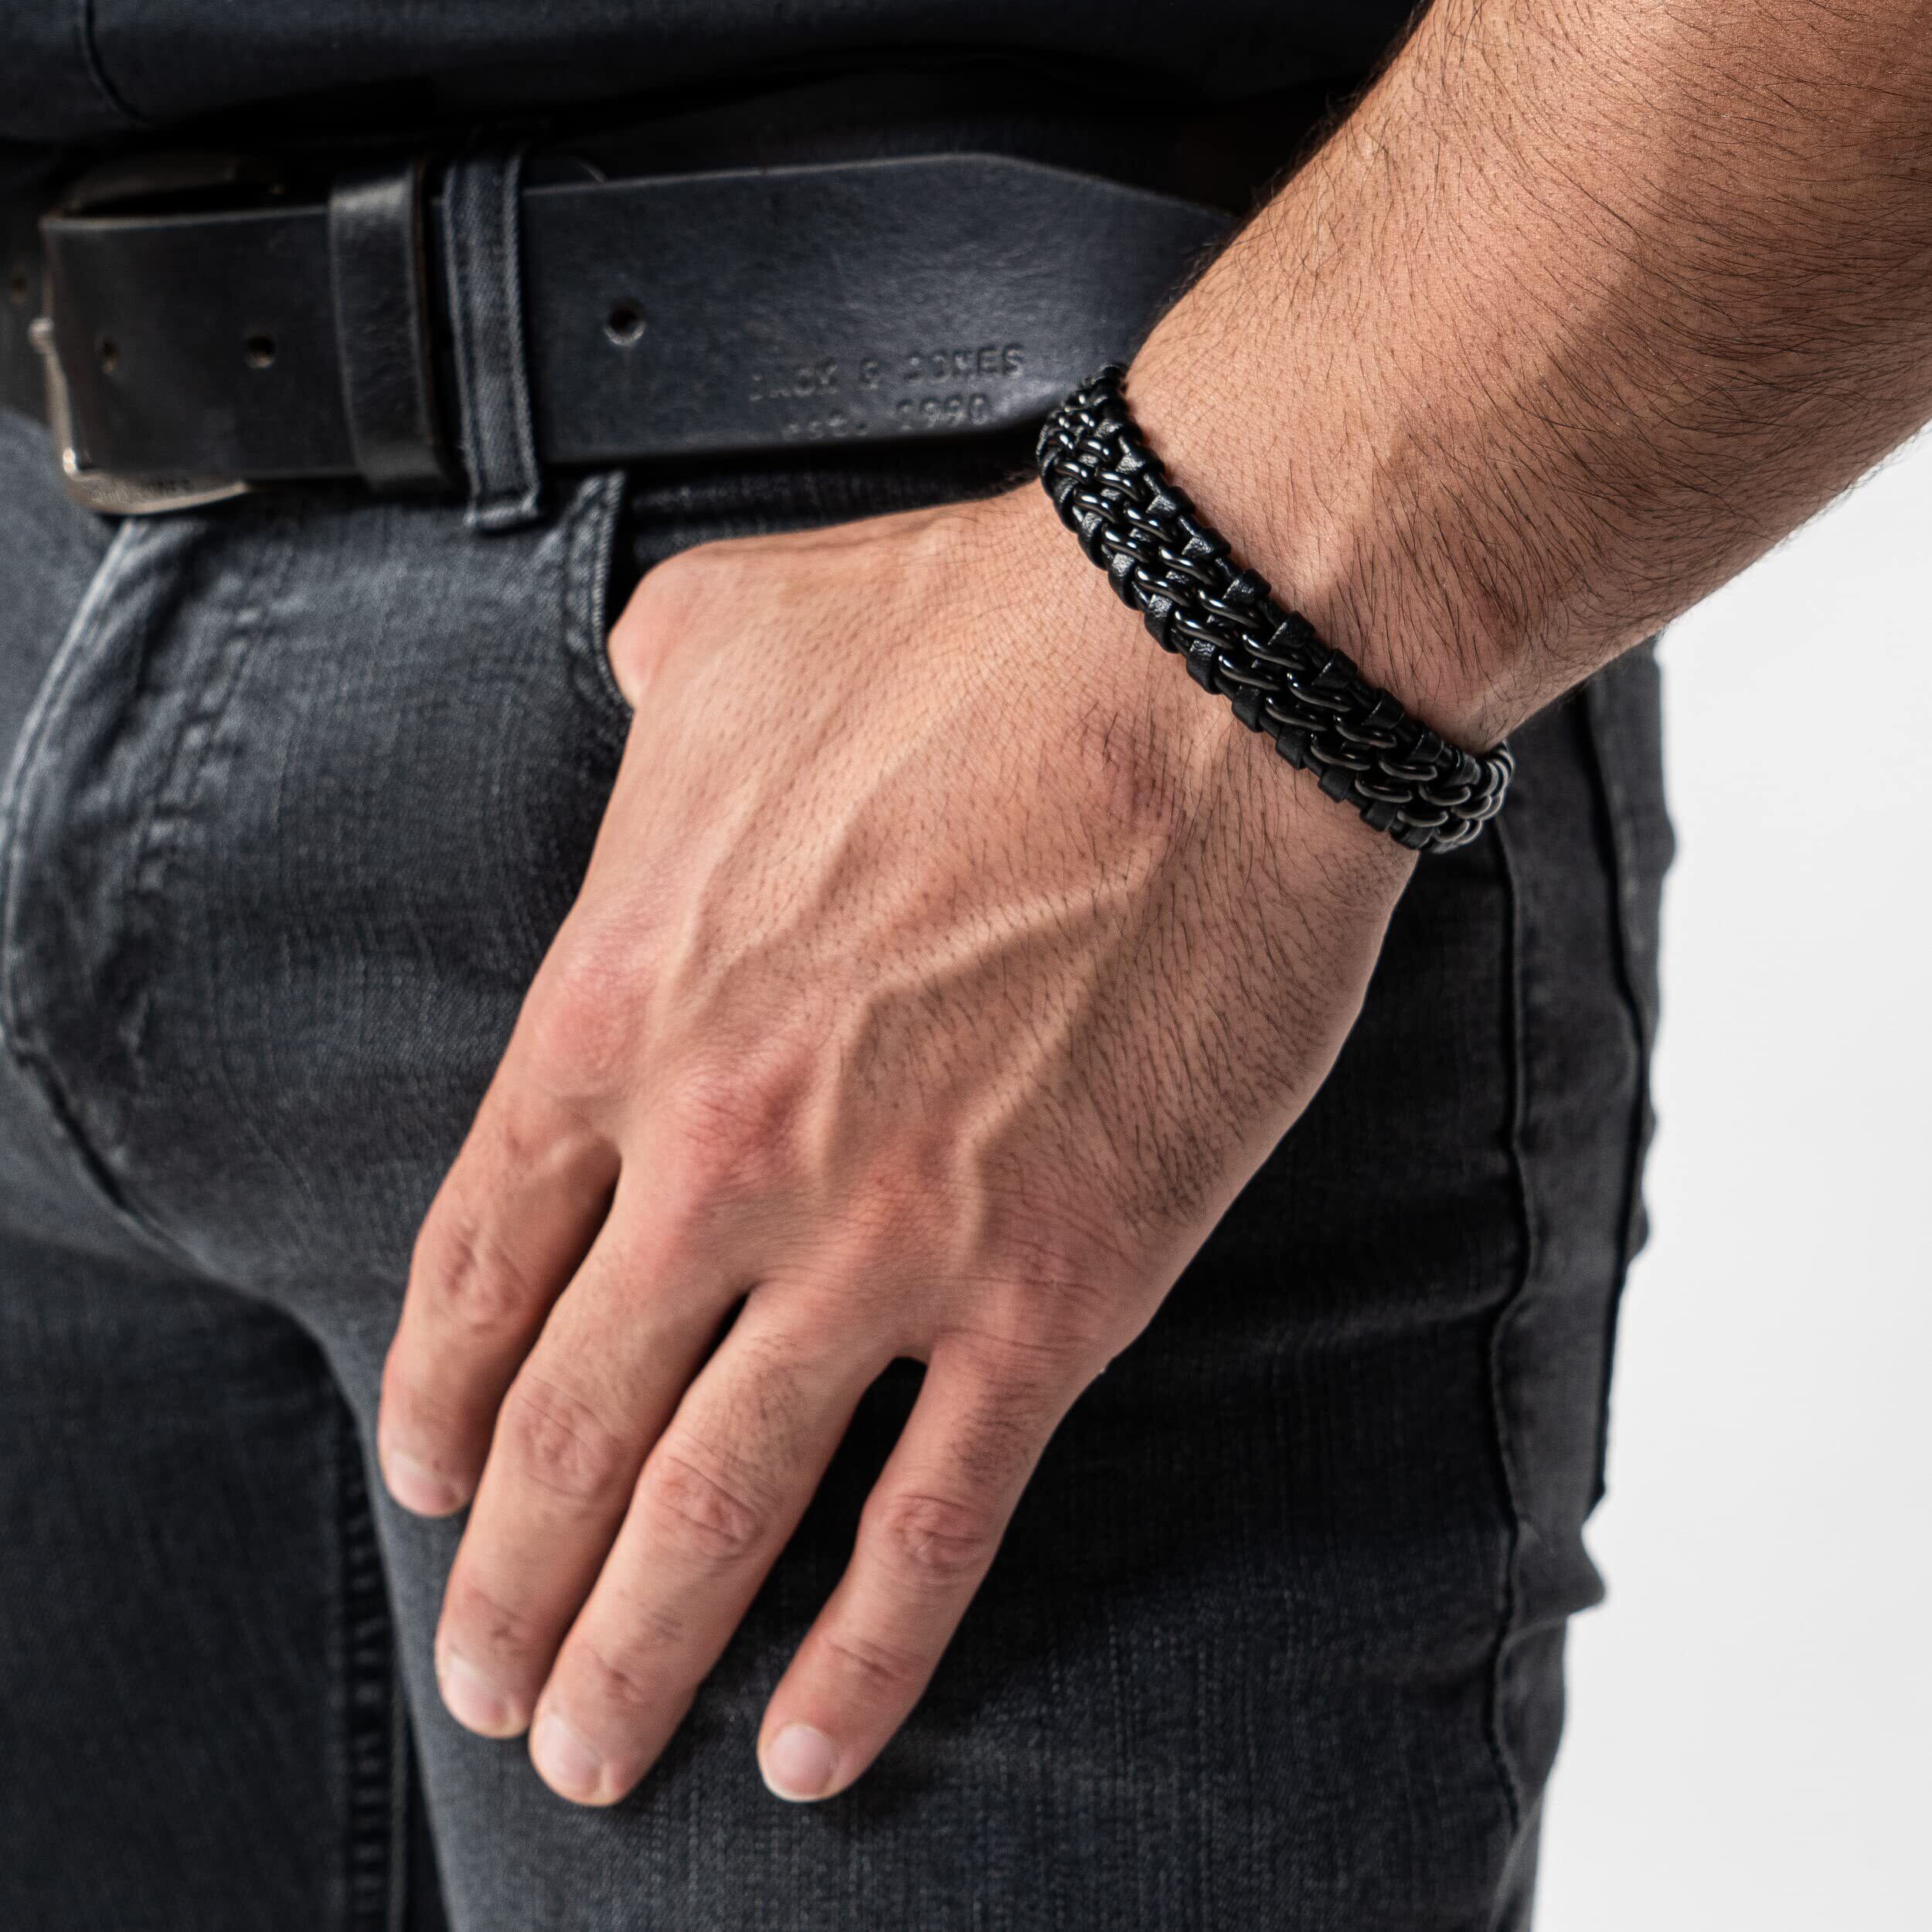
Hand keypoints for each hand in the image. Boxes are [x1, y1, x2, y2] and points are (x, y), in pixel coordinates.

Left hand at [377, 479, 1413, 1805]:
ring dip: (635, 1653)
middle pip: (566, 1424)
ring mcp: (884, 1241)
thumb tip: (635, 715)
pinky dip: (865, 1659)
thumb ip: (642, 715)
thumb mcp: (732, 636)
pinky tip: (819, 1751)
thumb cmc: (975, 632)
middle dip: (511, 1579)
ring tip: (589, 1755)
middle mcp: (721, 1155)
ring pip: (714, 1509)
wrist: (1203, 659)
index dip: (444, 1395)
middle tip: (494, 1679)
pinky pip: (931, 1526)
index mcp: (624, 1006)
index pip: (483, 1259)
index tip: (434, 1483)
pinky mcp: (1053, 1292)